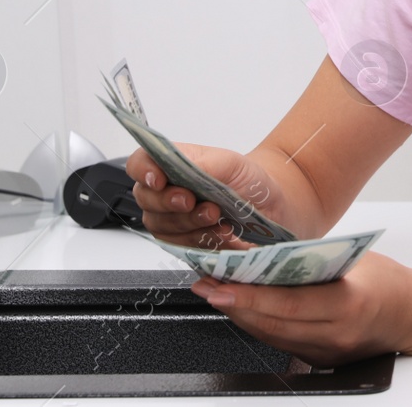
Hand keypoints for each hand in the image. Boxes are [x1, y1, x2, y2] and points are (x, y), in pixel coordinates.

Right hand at [128, 144, 288, 249]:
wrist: (271, 207)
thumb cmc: (249, 180)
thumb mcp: (232, 163)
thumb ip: (203, 163)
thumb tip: (181, 165)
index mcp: (174, 164)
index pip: (140, 163)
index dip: (143, 171)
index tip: (159, 180)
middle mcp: (167, 192)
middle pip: (145, 198)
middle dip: (168, 202)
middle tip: (193, 201)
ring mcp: (173, 220)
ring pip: (160, 226)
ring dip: (188, 223)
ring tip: (216, 215)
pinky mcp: (184, 244)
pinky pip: (179, 247)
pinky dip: (200, 240)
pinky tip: (220, 232)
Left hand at [189, 251, 411, 366]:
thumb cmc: (389, 282)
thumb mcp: (354, 260)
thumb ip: (312, 259)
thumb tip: (266, 251)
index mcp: (347, 305)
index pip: (288, 303)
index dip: (250, 295)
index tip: (220, 283)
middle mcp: (334, 335)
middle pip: (272, 323)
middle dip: (233, 303)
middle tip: (205, 283)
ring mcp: (326, 352)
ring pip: (271, 335)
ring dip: (239, 314)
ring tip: (214, 291)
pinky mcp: (319, 359)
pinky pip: (280, 341)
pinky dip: (258, 323)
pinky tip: (241, 307)